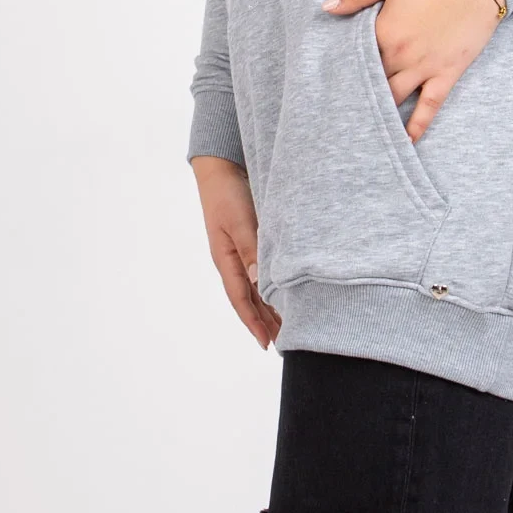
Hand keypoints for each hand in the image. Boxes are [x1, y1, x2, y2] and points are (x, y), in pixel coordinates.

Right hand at [190, 154, 282, 349]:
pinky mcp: (254, 241)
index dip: (253, 322)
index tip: (266, 344)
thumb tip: (260, 281)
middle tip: (285, 345)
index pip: (240, 299)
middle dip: (265, 323)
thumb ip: (251, 249)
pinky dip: (275, 287)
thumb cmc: (228, 193)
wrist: (223, 167)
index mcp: (225, 259)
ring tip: (289, 328)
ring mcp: (243, 252)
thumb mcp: (239, 221)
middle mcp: (234, 260)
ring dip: (272, 308)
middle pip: (250, 299)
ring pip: (258, 288)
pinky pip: (264, 271)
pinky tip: (287, 295)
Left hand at [323, 0, 505, 142]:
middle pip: (372, 81)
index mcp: (384, 32)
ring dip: (379, 111)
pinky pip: (429, 106)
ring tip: (363, 127)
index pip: (355, 57)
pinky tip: (407, 141)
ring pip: (394, 97)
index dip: (342, 67)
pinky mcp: (446, 75)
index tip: (329, 78)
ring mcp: (424, 68)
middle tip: (339, 109)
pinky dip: (417, 125)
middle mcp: (401, 56)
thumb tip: (327, 8)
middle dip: (357, 93)